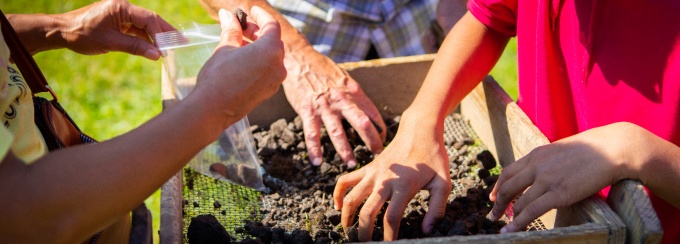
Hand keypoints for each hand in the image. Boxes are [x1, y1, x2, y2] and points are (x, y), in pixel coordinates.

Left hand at [56, 0, 174, 59]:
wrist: (61, 32)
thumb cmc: (81, 35)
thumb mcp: (110, 43)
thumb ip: (135, 47)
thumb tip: (157, 55)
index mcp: (121, 7)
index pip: (148, 19)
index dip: (161, 35)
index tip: (169, 49)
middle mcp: (123, 7)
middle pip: (150, 19)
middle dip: (165, 33)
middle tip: (182, 43)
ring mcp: (121, 14)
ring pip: (145, 25)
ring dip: (157, 37)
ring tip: (171, 48)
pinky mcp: (119, 22)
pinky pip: (137, 29)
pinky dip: (146, 39)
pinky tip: (155, 48)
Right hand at [194, 6, 284, 128]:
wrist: (213, 109)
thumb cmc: (219, 76)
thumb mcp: (225, 47)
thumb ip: (231, 30)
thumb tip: (228, 15)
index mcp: (271, 50)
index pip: (271, 26)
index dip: (261, 15)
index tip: (252, 10)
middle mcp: (278, 65)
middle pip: (272, 41)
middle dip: (257, 31)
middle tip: (240, 26)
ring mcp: (275, 81)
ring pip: (271, 57)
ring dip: (258, 47)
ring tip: (239, 42)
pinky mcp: (268, 92)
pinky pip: (268, 70)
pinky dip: (259, 61)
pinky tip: (242, 60)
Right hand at [282, 49, 385, 167]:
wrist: (299, 58)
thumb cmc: (322, 69)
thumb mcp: (344, 77)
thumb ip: (354, 94)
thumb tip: (366, 110)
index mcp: (353, 91)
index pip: (373, 113)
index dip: (381, 129)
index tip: (383, 141)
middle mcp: (341, 99)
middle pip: (362, 123)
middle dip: (372, 141)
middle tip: (377, 155)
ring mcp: (324, 106)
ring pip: (337, 133)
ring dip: (345, 151)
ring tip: (352, 164)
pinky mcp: (307, 110)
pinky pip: (312, 134)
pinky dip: (315, 150)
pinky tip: (318, 163)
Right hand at [333, 113, 450, 240]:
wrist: (419, 130)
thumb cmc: (434, 157)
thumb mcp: (443, 183)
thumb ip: (437, 209)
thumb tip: (427, 231)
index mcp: (404, 185)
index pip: (391, 217)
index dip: (389, 235)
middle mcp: (384, 180)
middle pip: (367, 211)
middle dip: (364, 232)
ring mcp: (373, 173)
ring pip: (352, 198)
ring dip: (347, 216)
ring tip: (348, 230)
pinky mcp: (367, 168)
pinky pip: (346, 181)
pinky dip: (339, 194)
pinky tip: (339, 206)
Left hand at [488, 122, 640, 232]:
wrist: (612, 148)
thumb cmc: (592, 150)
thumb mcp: (561, 151)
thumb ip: (547, 162)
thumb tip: (541, 174)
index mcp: (536, 154)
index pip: (508, 172)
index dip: (497, 187)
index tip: (492, 197)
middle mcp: (537, 166)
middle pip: (507, 187)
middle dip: (498, 204)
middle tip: (493, 215)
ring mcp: (547, 179)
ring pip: (519, 202)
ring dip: (508, 217)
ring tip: (503, 227)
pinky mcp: (559, 193)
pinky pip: (532, 211)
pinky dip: (518, 223)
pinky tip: (511, 231)